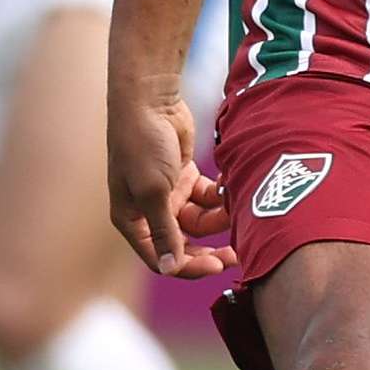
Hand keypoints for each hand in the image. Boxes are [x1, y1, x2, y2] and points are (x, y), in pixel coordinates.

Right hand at [107, 88, 230, 278]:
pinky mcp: (185, 177)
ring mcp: (167, 194)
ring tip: (238, 209)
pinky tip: (231, 185)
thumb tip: (170, 270)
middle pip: (183, 244)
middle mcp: (148, 211)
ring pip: (199, 222)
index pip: (161, 257)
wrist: (149, 99)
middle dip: (208, 251)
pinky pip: (207, 197)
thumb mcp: (152, 192)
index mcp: (132, 221)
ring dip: (219, 220)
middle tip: (236, 255)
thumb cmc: (143, 145)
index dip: (188, 266)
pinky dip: (220, 196)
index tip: (217, 266)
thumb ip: (164, 231)